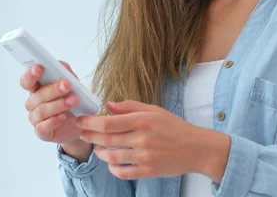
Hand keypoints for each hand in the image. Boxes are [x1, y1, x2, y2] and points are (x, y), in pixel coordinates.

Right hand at [20, 61, 81, 143]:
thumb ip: (65, 72)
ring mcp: (35, 118)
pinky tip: (63, 116)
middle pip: (37, 95)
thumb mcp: (72, 83)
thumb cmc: (71, 99)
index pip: (27, 80)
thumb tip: (60, 65)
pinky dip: (53, 121)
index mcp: (37, 88)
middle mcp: (33, 103)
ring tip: (73, 100)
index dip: (30, 74)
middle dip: (53, 89)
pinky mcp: (42, 132)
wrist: (79, 124)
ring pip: (41, 111)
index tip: (38, 68)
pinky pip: (43, 127)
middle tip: (67, 85)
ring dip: (58, 105)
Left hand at [75, 100, 229, 180]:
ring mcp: (145, 156)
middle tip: (82, 133)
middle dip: (89, 136)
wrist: (196, 148)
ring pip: (111, 156)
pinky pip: (123, 172)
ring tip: (97, 148)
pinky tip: (111, 162)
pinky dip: (113, 168)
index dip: (90, 122)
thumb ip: (130, 106)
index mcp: (142, 120)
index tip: (80, 120)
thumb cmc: (174, 127)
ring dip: (99, 152)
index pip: (108, 122)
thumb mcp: (154, 110)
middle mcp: (142, 138)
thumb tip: (108, 105)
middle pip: (106, 139)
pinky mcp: (148, 170)